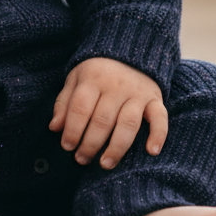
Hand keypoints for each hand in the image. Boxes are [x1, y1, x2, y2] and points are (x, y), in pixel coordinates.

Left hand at [49, 57, 167, 169]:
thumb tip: (54, 128)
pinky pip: (160, 118)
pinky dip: (158, 135)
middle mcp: (116, 85)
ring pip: (128, 124)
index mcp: (93, 78)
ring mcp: (137, 92)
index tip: (67, 146)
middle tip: (82, 159)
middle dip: (90, 144)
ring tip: (105, 164)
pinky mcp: (155, 99)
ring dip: (116, 147)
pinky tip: (151, 152)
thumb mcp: (76, 79)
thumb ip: (64, 102)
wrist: (129, 51)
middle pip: (102, 120)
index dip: (72, 129)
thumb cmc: (97, 72)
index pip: (81, 107)